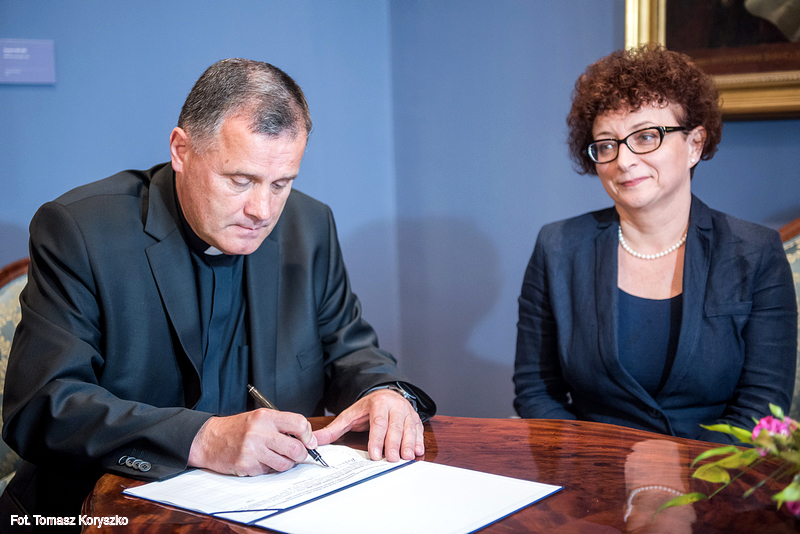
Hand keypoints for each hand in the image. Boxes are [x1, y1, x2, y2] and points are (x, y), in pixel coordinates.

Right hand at [188, 409, 316, 475]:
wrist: (209, 439)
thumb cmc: (237, 429)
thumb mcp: (260, 418)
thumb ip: (283, 425)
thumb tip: (309, 439)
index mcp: (266, 417)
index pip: (299, 424)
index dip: (308, 435)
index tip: (309, 441)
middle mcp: (260, 432)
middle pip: (296, 449)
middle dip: (301, 455)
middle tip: (297, 455)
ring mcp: (253, 450)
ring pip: (285, 464)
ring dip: (285, 464)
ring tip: (275, 457)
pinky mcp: (247, 465)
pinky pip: (268, 471)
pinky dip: (267, 468)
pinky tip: (258, 460)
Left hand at [313, 389, 423, 461]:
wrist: (386, 395)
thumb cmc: (367, 409)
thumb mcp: (350, 415)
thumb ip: (334, 429)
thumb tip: (314, 439)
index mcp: (378, 403)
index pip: (378, 422)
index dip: (377, 439)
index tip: (375, 454)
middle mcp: (395, 406)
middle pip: (395, 426)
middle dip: (394, 444)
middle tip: (392, 459)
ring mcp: (408, 412)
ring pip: (410, 428)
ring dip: (409, 444)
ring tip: (406, 457)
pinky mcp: (416, 419)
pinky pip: (419, 430)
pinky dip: (419, 442)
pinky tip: (418, 452)